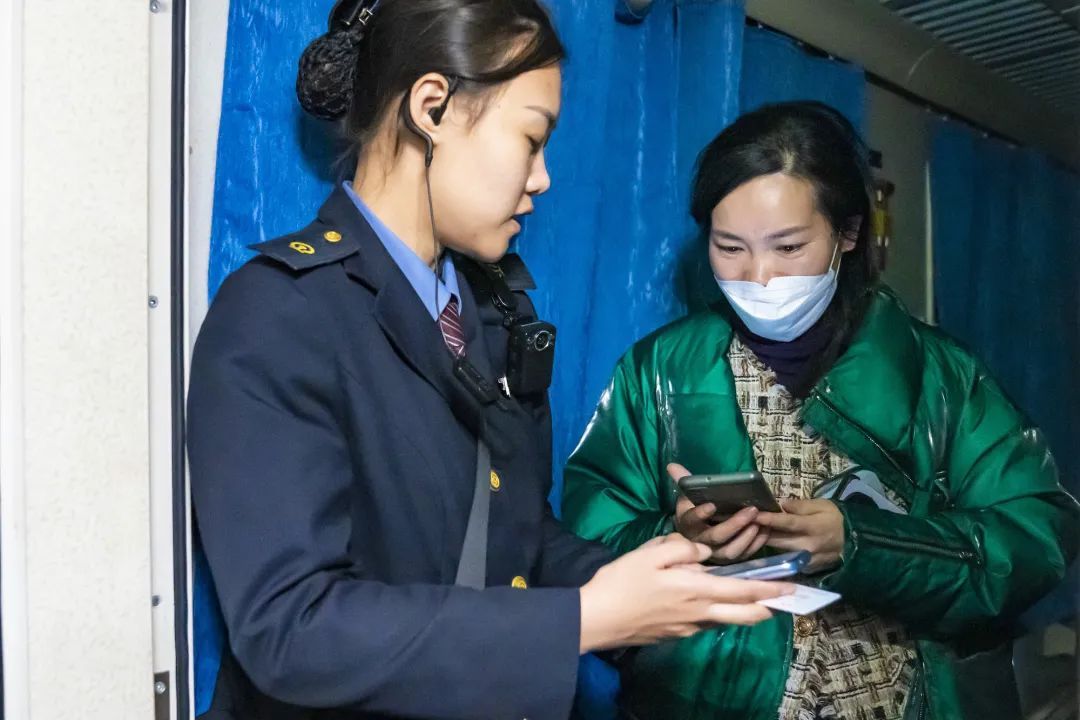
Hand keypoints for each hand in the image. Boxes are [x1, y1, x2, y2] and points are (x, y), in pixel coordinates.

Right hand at [578, 533, 793, 652]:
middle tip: (784, 601)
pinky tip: (707, 602)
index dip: (770, 589)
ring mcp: (687, 628)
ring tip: (750, 600)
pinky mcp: (674, 635)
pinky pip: (704, 623)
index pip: (744, 591)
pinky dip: (716, 613)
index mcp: (697, 589)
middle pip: (744, 616)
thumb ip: (682, 548)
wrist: (597, 619)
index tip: (791, 586)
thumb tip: (703, 552)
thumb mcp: (651, 553)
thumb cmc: (622, 581)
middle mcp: (699, 612)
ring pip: (725, 621)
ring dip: (742, 612)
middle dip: (768, 608)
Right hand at [669, 463, 769, 563]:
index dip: (700, 514)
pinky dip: (755, 544)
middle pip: (715, 537)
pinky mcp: (729, 559)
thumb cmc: (696, 510)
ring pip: (730, 551)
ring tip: (759, 522)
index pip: (691, 520)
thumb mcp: (688, 496)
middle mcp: (699, 542)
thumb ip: (683, 480)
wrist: (699, 533)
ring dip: (746, 537)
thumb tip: (672, 465)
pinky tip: (764, 531)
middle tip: (751, 510)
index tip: (712, 505)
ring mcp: (715, 553)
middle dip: (734, 524)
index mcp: (688, 524)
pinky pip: (744, 556)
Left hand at [755, 499, 844, 572]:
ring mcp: (806, 559)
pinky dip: (775, 550)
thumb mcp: (822, 505)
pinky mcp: (805, 568)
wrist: (851, 542)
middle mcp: (808, 546)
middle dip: (761, 531)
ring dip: (766, 541)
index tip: (754, 514)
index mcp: (813, 527)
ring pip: (778, 550)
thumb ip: (800, 505)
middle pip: (778, 539)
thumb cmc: (834, 520)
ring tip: (754, 530)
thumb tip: (781, 505)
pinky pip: (784, 558)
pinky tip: (767, 541)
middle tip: (746, 521)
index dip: (769, 519)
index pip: (787, 523)